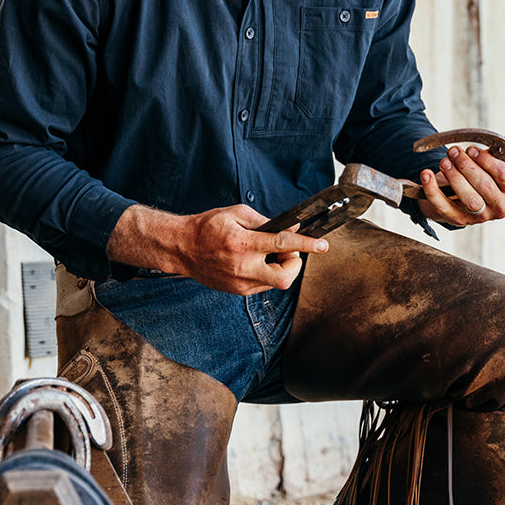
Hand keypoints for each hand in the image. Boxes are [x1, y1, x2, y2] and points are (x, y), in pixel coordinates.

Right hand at [106, 203, 326, 295]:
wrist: (181, 248)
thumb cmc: (207, 227)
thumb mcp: (236, 213)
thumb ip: (266, 221)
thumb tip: (291, 228)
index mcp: (243, 243)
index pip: (282, 246)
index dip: (306, 245)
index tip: (323, 245)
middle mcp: (242, 266)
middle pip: (285, 277)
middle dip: (294, 265)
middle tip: (288, 253)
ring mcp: (240, 282)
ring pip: (275, 283)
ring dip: (280, 269)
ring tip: (267, 255)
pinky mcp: (237, 291)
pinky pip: (263, 285)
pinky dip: (267, 274)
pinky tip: (257, 262)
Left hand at [418, 135, 504, 226]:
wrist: (463, 198)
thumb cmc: (482, 177)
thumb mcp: (493, 164)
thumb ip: (502, 152)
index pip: (504, 175)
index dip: (487, 161)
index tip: (471, 149)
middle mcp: (500, 207)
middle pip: (485, 187)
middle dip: (467, 167)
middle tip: (454, 151)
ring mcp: (479, 217)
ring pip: (469, 199)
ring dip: (454, 178)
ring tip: (444, 162)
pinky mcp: (458, 220)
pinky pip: (444, 207)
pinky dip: (432, 190)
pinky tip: (426, 174)